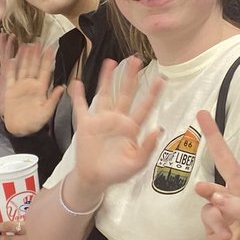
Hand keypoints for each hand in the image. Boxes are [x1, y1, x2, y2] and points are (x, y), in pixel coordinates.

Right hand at [0, 38, 62, 135]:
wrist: (21, 130)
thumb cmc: (36, 123)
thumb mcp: (47, 112)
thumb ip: (53, 99)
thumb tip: (63, 86)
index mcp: (40, 89)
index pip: (44, 71)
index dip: (47, 60)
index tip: (50, 49)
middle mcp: (30, 85)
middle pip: (33, 66)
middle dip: (35, 54)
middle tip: (38, 41)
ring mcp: (20, 86)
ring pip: (22, 68)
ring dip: (24, 57)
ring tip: (26, 44)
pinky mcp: (10, 90)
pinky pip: (10, 76)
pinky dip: (11, 68)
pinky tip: (12, 58)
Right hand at [69, 58, 163, 196]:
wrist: (95, 179)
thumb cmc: (117, 172)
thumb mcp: (137, 163)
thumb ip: (148, 147)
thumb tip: (159, 130)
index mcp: (131, 128)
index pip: (144, 107)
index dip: (152, 94)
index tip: (161, 80)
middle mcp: (117, 119)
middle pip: (125, 94)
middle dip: (130, 78)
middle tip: (136, 60)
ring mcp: (101, 120)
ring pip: (105, 94)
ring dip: (107, 79)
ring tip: (110, 62)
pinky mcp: (86, 124)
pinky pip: (81, 107)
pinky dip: (78, 96)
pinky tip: (77, 83)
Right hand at [193, 107, 239, 239]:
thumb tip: (214, 196)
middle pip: (227, 161)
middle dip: (215, 137)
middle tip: (202, 113)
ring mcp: (224, 208)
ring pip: (210, 187)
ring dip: (210, 190)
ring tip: (210, 197)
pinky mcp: (212, 222)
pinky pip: (208, 213)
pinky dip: (214, 221)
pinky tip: (224, 234)